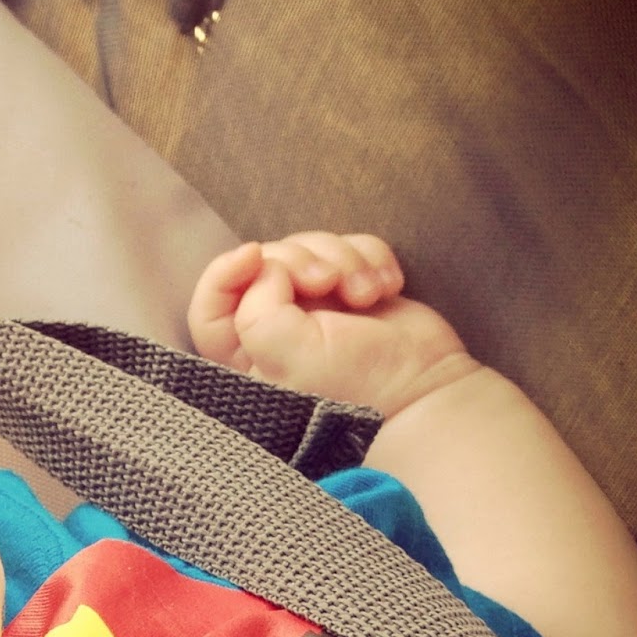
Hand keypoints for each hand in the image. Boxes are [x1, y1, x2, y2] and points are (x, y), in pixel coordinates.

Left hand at [189, 232, 475, 416]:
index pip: (209, 305)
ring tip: (367, 295)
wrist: (427, 390)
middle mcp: (275, 328)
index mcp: (246, 354)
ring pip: (309, 248)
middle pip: (265, 262)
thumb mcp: (287, 355)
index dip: (224, 272)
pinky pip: (351, 246)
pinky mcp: (355, 288)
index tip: (253, 256)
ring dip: (343, 260)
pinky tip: (387, 288)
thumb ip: (256, 310)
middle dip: (301, 261)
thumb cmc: (354, 384)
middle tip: (331, 284)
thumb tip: (265, 268)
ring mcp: (316, 306)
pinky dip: (370, 258)